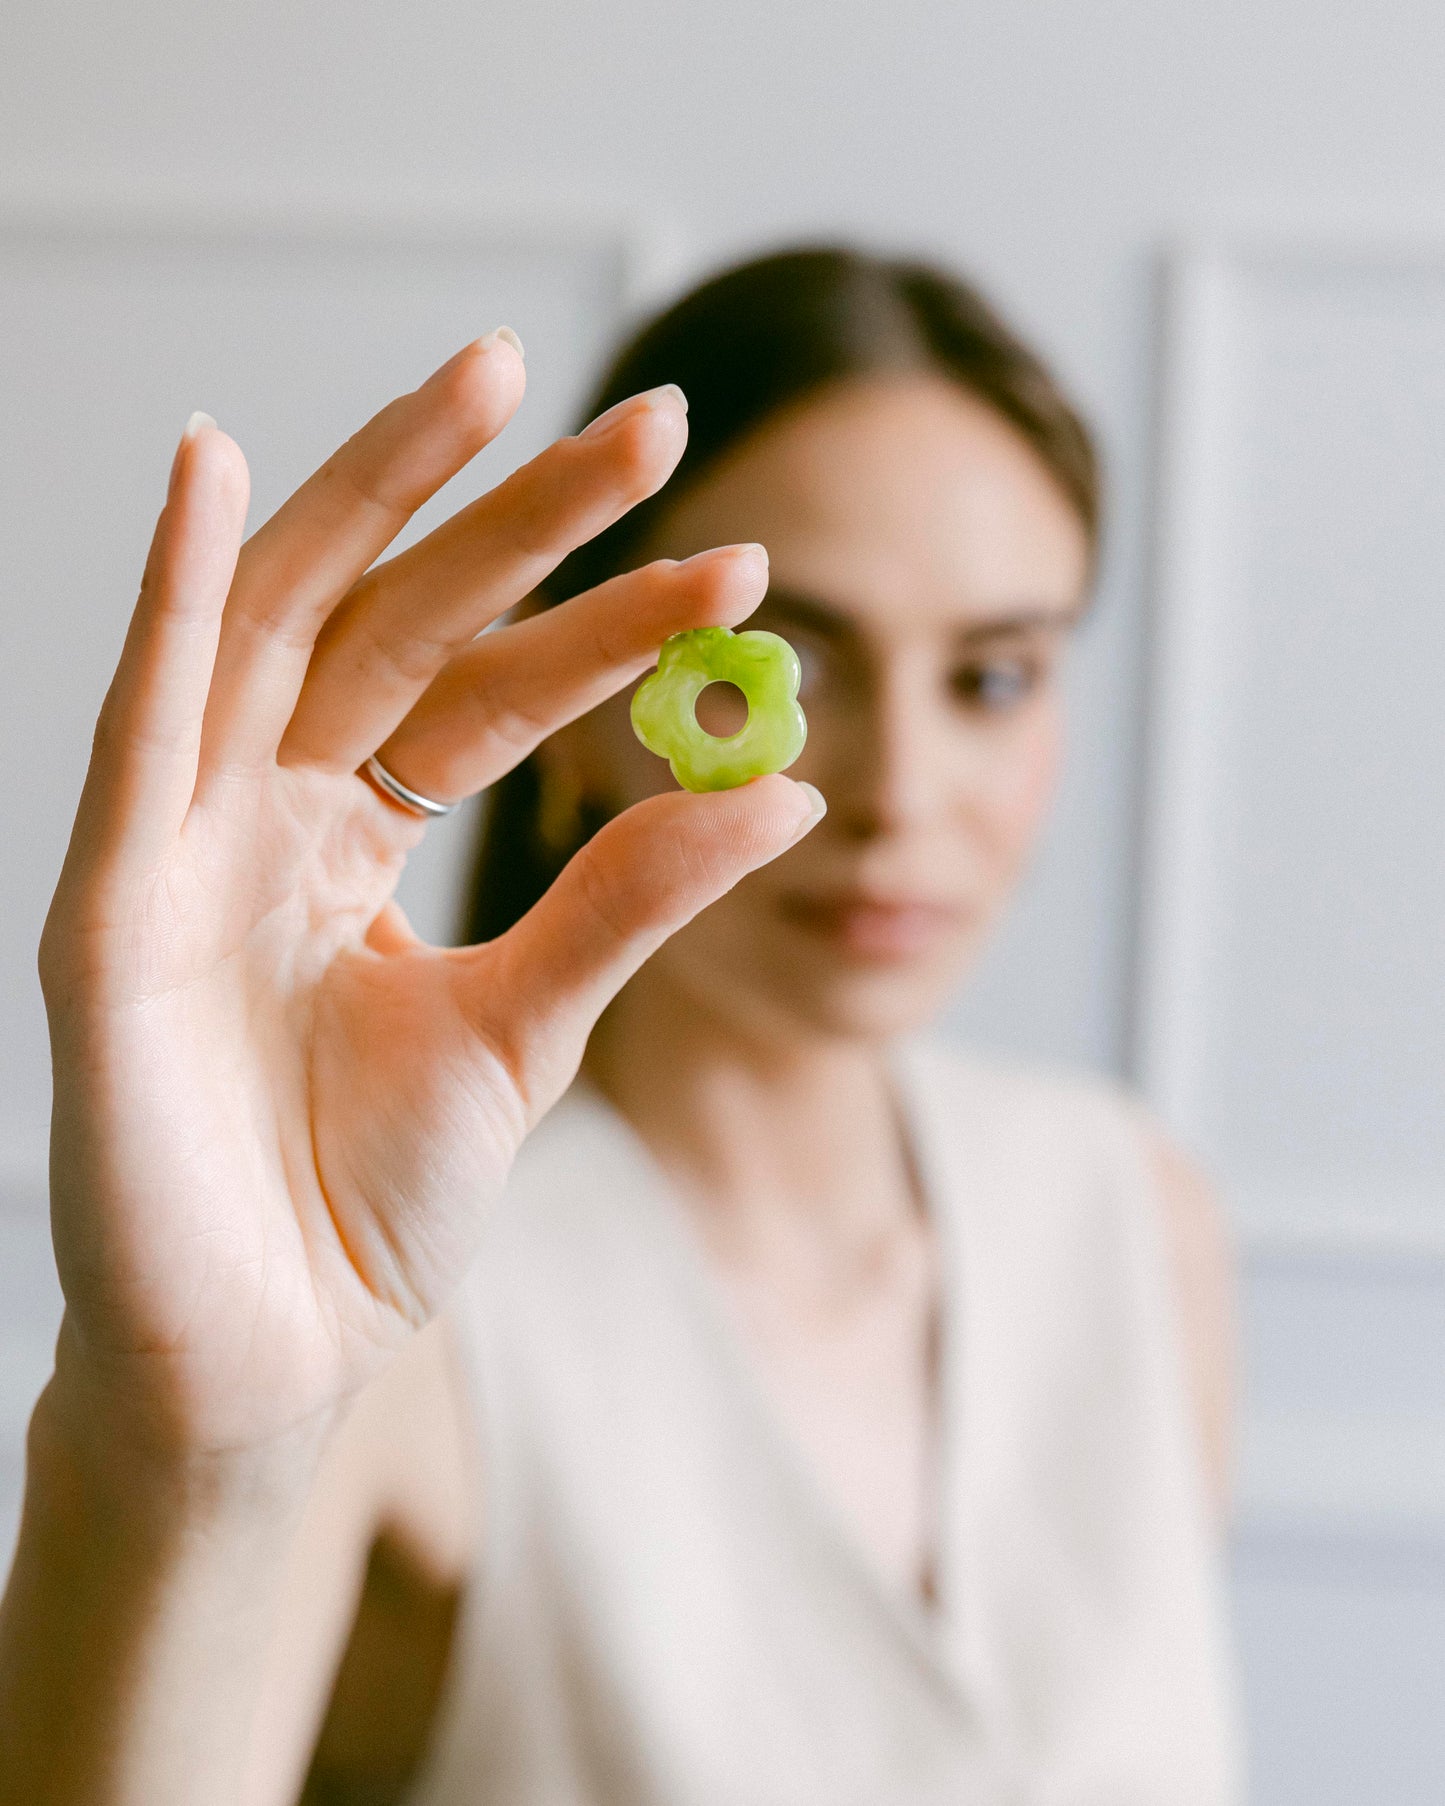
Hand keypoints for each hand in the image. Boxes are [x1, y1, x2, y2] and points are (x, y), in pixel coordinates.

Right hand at [38, 335, 821, 1468]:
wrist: (271, 1359)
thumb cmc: (367, 1203)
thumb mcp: (531, 1029)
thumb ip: (631, 900)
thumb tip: (788, 789)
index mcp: (355, 840)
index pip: (491, 692)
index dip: (608, 621)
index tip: (739, 566)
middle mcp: (268, 814)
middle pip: (400, 624)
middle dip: (519, 518)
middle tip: (652, 419)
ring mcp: (183, 847)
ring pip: (281, 631)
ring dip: (374, 498)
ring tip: (487, 380)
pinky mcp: (105, 909)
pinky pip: (139, 730)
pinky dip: (170, 600)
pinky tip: (215, 474)